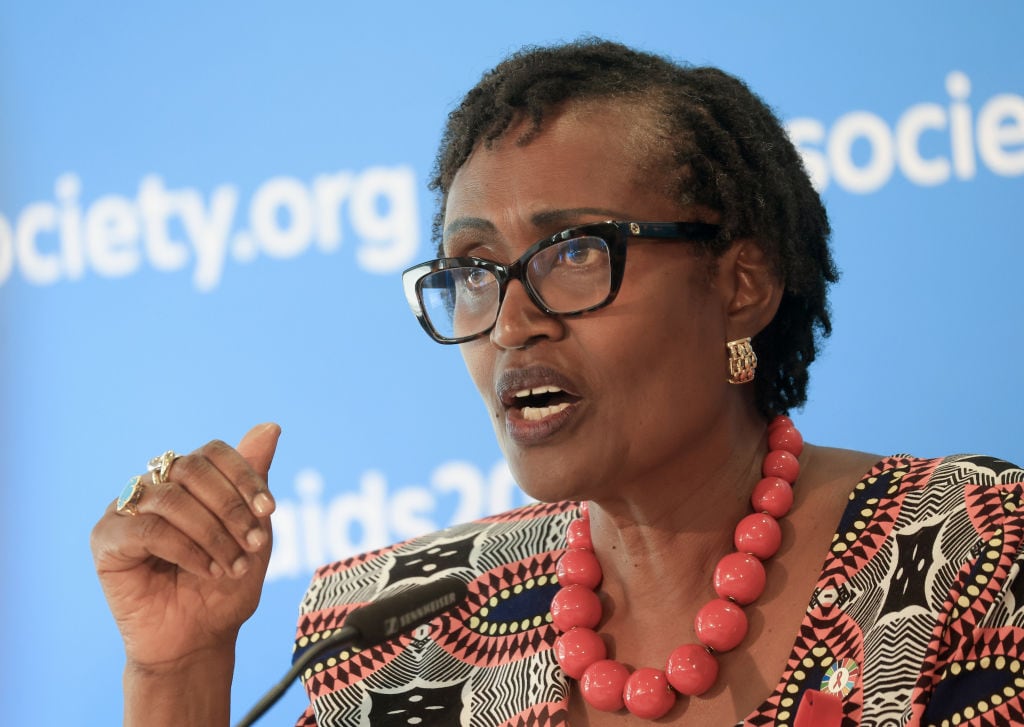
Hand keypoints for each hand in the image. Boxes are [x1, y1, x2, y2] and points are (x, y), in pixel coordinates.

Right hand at [91, 423, 280, 670]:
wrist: (199, 639)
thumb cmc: (226, 585)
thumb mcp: (254, 530)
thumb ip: (255, 479)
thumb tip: (271, 425)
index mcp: (189, 480)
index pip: (214, 452)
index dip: (244, 475)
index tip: (270, 509)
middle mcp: (155, 486)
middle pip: (191, 467)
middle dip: (231, 506)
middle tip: (253, 543)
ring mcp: (127, 509)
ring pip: (171, 498)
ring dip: (212, 533)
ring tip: (231, 565)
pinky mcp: (106, 538)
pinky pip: (147, 528)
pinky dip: (185, 549)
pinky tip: (206, 569)